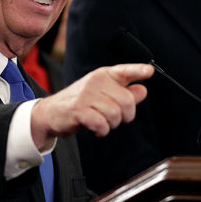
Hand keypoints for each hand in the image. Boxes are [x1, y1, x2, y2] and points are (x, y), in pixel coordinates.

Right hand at [30, 63, 153, 146]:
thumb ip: (124, 92)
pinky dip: (102, 131)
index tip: (149, 71)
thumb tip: (143, 90)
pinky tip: (96, 129)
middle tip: (115, 119)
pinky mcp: (78, 109)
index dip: (138, 70)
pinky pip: (101, 124)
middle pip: (127, 101)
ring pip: (115, 114)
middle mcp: (95, 81)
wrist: (51, 113)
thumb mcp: (103, 94)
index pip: (124, 71)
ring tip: (103, 123)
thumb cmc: (80, 103)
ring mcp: (86, 95)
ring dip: (112, 125)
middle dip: (125, 116)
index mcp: (103, 75)